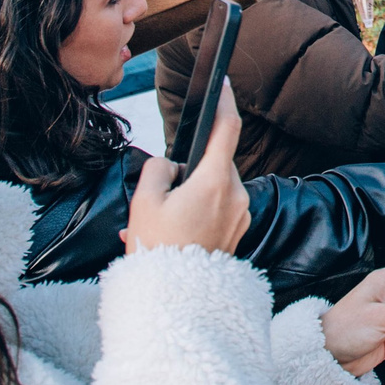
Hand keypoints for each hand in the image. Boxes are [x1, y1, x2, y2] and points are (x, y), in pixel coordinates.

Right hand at [124, 89, 249, 254]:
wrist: (176, 302)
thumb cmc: (159, 251)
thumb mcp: (145, 202)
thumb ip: (158, 170)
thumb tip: (170, 166)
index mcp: (216, 181)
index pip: (226, 128)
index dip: (224, 100)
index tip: (220, 82)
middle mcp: (236, 196)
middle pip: (213, 164)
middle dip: (188, 171)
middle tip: (158, 194)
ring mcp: (239, 216)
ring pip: (213, 189)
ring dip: (188, 196)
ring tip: (158, 223)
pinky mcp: (237, 234)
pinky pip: (215, 212)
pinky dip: (193, 215)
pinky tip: (169, 234)